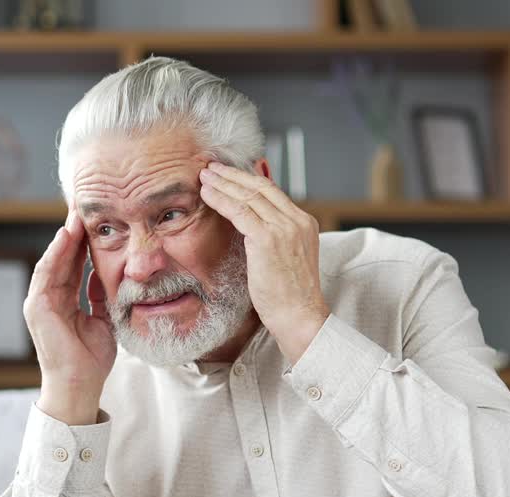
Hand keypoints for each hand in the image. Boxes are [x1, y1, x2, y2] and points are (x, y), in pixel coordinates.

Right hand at [24, 206, 115, 424]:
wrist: (80, 386)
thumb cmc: (91, 359)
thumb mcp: (103, 319)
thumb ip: (101, 296)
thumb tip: (107, 273)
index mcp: (63, 301)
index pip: (73, 263)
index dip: (83, 240)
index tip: (96, 219)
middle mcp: (48, 298)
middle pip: (61, 257)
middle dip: (73, 231)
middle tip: (84, 204)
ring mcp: (40, 302)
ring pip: (52, 260)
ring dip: (64, 236)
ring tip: (76, 213)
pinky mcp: (38, 308)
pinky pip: (46, 274)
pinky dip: (56, 254)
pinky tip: (67, 235)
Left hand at [199, 160, 329, 362]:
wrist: (300, 316)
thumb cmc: (290, 297)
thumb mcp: (287, 260)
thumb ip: (276, 240)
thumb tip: (254, 230)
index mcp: (305, 223)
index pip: (272, 192)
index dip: (247, 180)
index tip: (229, 174)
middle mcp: (297, 220)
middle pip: (260, 187)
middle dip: (232, 175)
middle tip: (211, 167)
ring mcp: (284, 227)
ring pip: (247, 195)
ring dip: (223, 184)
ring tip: (204, 177)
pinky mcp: (268, 238)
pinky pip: (239, 211)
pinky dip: (220, 199)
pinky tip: (206, 194)